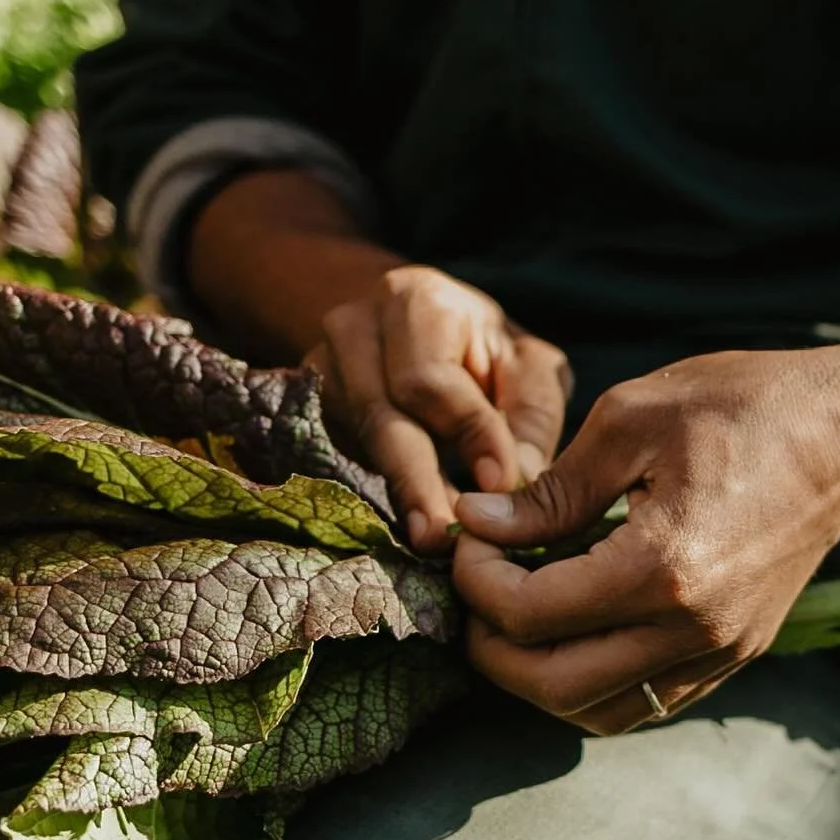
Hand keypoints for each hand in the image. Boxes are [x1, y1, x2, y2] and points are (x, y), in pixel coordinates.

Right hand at [304, 266, 571, 550]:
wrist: (422, 329)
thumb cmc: (489, 353)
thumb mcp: (528, 368)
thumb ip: (530, 421)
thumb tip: (511, 490)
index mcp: (415, 301)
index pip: (431, 379)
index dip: (468, 435)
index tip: (500, 484)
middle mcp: (353, 327)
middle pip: (380, 417)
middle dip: (416, 483)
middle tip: (441, 538)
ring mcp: (321, 369)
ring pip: (359, 442)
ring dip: (402, 494)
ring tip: (437, 537)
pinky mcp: (310, 408)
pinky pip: (343, 457)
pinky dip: (383, 490)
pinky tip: (415, 516)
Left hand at [451, 346, 839, 731]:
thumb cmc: (743, 405)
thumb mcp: (629, 419)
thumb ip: (548, 489)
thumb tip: (474, 525)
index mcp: (663, 567)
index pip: (529, 615)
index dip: (476, 582)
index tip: (470, 539)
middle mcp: (693, 628)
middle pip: (550, 686)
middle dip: (491, 647)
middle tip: (476, 591)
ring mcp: (718, 652)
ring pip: (594, 712)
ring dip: (535, 676)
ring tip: (515, 614)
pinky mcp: (732, 657)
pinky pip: (640, 703)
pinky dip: (587, 682)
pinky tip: (570, 626)